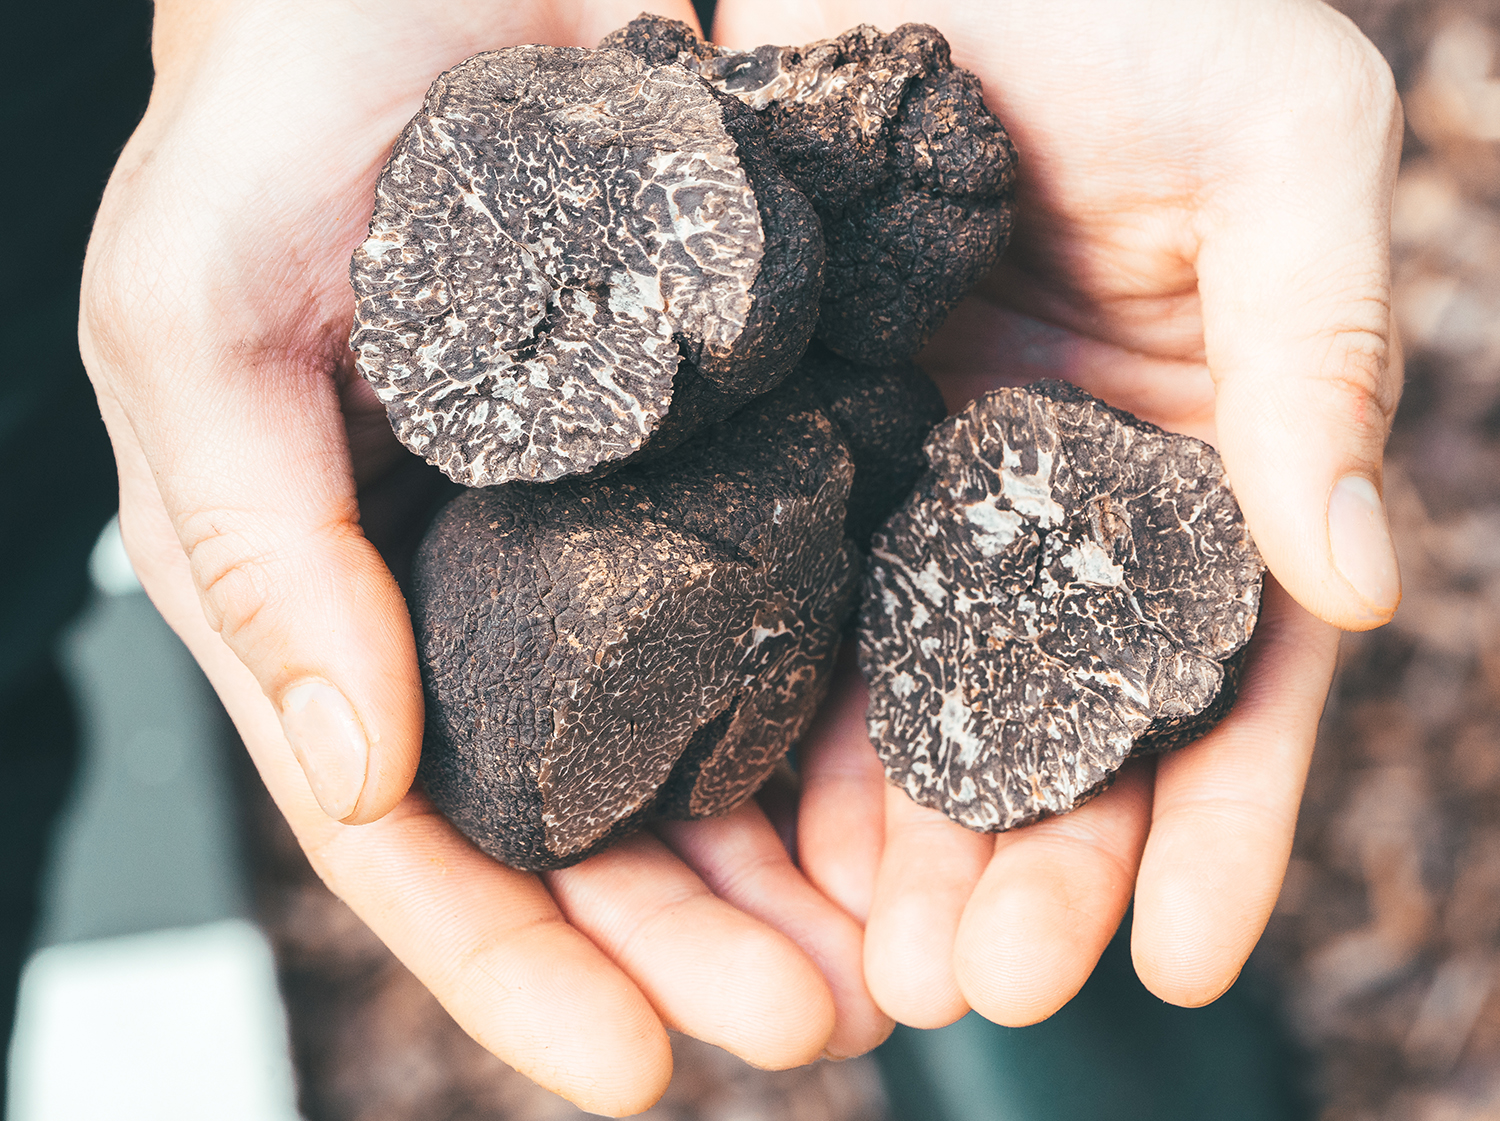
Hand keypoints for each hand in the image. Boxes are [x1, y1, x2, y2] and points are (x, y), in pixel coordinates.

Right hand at [79, 2, 889, 1111]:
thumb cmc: (280, 122)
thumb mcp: (200, 326)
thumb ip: (253, 548)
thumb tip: (355, 770)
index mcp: (346, 599)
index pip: (420, 831)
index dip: (514, 964)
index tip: (632, 1069)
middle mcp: (486, 594)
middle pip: (585, 827)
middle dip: (688, 943)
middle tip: (810, 1024)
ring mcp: (614, 531)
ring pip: (702, 746)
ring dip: (789, 866)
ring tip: (889, 955)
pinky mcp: (727, 447)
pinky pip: (791, 598)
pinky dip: (848, 704)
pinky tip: (923, 780)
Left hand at [713, 0, 1401, 1024]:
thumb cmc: (1133, 5)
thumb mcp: (1283, 138)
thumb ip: (1323, 345)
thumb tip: (1358, 581)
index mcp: (1212, 458)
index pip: (1231, 680)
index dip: (1216, 827)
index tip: (1177, 963)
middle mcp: (1071, 503)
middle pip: (1067, 730)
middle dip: (1038, 872)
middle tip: (978, 989)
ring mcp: (936, 492)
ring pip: (933, 707)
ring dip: (916, 845)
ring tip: (880, 965)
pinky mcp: (821, 459)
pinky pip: (810, 617)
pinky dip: (802, 730)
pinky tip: (776, 832)